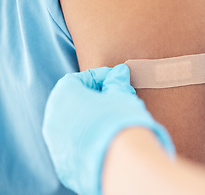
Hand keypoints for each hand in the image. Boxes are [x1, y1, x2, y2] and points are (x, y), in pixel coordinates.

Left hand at [42, 64, 174, 194]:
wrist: (120, 163)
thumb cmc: (118, 121)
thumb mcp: (121, 95)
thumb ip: (117, 82)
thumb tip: (119, 72)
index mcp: (63, 95)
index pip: (79, 79)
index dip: (100, 77)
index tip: (116, 80)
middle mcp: (53, 118)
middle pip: (74, 101)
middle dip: (96, 98)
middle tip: (117, 99)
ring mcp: (55, 143)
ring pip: (74, 125)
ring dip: (92, 119)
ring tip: (115, 120)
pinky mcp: (63, 164)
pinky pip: (75, 145)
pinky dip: (89, 140)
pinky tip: (108, 140)